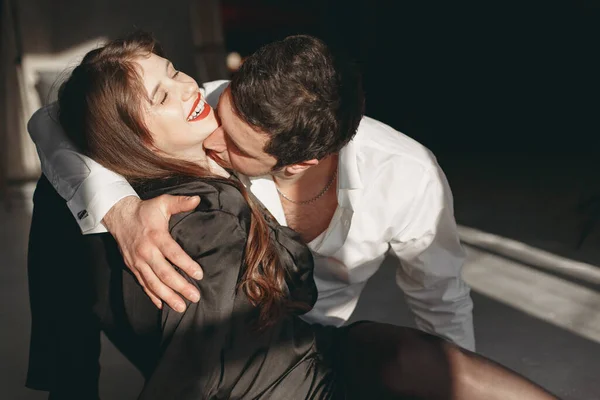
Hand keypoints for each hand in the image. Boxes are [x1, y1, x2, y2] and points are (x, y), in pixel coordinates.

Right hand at [103, 195, 202, 311]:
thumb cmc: (145, 210)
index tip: (199, 275)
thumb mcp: (163, 202)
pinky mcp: (132, 267)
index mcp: (156, 236)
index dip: (186, 265)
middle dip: (180, 287)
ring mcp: (138, 262)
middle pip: (164, 273)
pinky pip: (143, 284)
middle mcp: (146, 252)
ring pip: (153, 283)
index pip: (173, 254)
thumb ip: (180, 202)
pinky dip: (152, 296)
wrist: (119, 216)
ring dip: (168, 296)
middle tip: (195, 297)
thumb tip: (198, 199)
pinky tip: (162, 305)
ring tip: (181, 307)